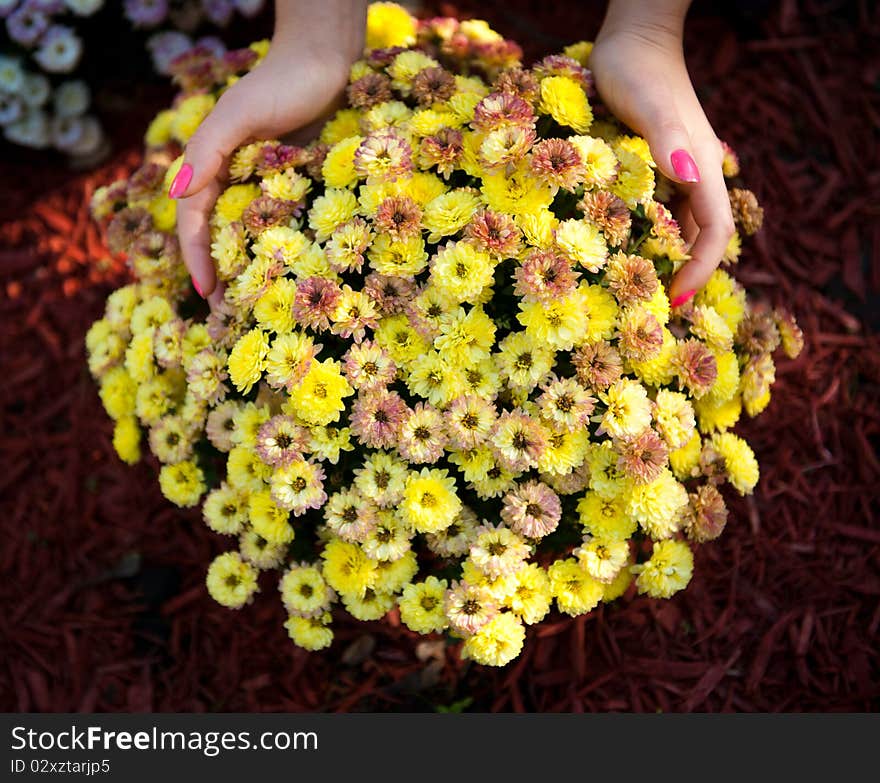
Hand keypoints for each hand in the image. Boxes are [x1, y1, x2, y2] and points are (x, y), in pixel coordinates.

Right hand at [169, 1, 365, 305]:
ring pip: (252, 237)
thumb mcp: (240, 114)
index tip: (208, 294)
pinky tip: (292, 277)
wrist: (327, 62)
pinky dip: (283, 251)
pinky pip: (286, 225)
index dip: (197, 258)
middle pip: (221, 236)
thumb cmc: (281, 84)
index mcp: (212, 166)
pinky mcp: (297, 187)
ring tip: (260, 307)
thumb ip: (209, 150)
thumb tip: (178, 194)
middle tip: (230, 316)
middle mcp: (235, 181)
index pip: (195, 222)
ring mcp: (267, 186)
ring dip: (252, 270)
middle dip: (222, 273)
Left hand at [591, 1, 734, 304]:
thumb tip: (686, 176)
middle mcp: (695, 174)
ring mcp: (676, 171)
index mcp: (702, 168)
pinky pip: (659, 210)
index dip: (699, 268)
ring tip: (638, 290)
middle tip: (654, 308)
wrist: (631, 40)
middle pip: (700, 235)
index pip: (714, 230)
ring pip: (679, 225)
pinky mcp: (655, 167)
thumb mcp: (649, 106)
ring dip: (666, 257)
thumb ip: (668, 141)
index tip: (673, 298)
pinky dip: (648, 235)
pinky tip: (623, 249)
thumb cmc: (637, 71)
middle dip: (684, 273)